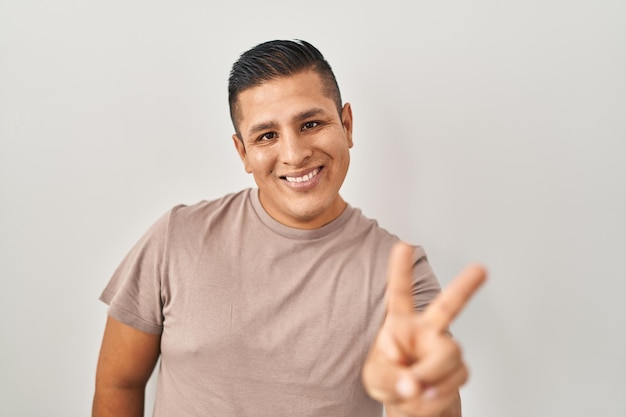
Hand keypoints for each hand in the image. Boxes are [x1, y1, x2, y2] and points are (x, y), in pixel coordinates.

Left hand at [362, 242, 486, 416]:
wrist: (411, 404)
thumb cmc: (391, 381)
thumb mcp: (376, 379)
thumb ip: (390, 378)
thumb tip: (413, 384)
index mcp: (400, 323)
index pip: (400, 293)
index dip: (401, 270)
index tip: (404, 245)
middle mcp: (427, 330)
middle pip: (449, 306)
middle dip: (466, 287)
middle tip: (481, 268)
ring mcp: (444, 348)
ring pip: (449, 356)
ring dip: (431, 379)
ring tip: (416, 391)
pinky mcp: (458, 369)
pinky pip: (454, 381)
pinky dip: (437, 396)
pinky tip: (427, 399)